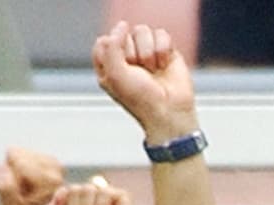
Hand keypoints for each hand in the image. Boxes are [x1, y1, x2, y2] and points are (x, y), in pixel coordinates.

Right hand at [0, 148, 64, 204]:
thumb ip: (5, 190)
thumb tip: (1, 167)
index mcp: (50, 183)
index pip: (18, 161)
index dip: (10, 177)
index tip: (18, 196)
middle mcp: (56, 172)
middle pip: (18, 154)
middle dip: (14, 172)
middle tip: (20, 194)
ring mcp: (54, 165)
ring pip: (19, 152)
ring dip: (16, 171)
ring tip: (23, 191)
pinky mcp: (49, 161)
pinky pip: (21, 154)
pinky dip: (19, 168)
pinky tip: (25, 185)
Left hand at [92, 20, 197, 146]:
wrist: (169, 111)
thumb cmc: (141, 100)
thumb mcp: (116, 75)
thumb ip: (112, 47)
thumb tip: (122, 25)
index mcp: (109, 66)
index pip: (104, 42)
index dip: (113, 52)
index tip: (121, 69)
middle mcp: (126, 58)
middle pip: (123, 34)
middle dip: (133, 54)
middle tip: (139, 74)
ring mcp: (146, 52)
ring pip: (142, 31)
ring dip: (148, 53)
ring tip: (153, 71)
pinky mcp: (164, 50)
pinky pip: (161, 34)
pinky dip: (163, 50)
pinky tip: (164, 66)